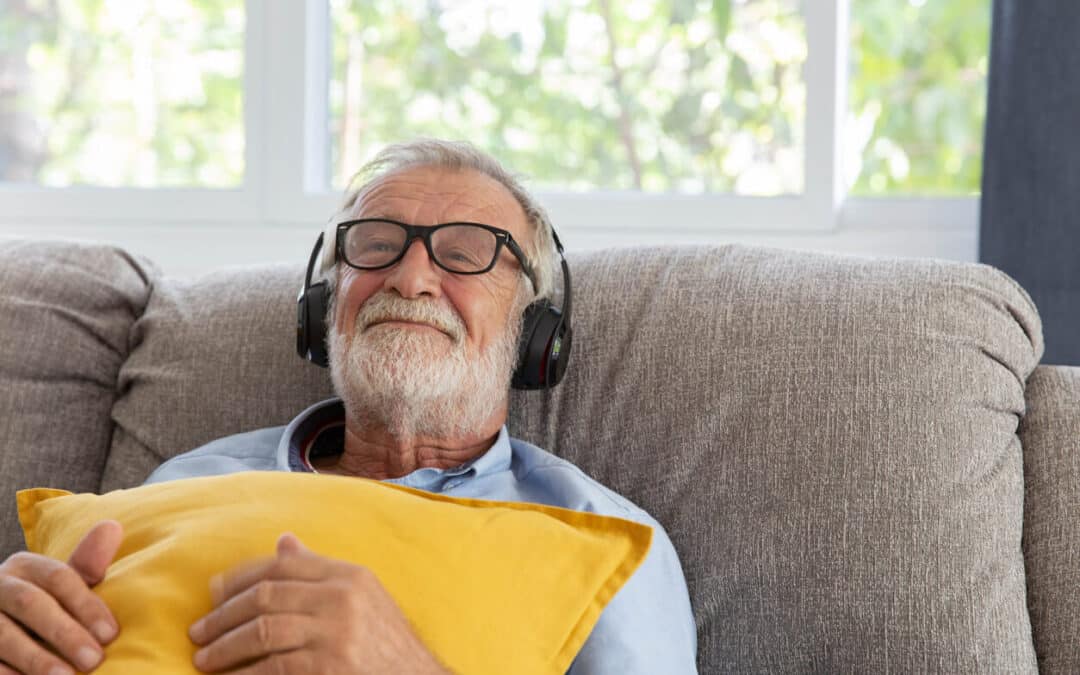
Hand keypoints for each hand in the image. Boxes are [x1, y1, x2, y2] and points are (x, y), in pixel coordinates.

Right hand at [0, 520, 121, 674]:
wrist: (1, 626)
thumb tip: (113, 526)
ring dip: (35, 658)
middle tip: (94, 660)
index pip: (59, 577)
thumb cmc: (44, 606)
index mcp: (25, 566)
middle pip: (31, 603)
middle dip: (64, 632)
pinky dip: (6, 673)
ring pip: (3, 634)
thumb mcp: (64, 585)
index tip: (111, 634)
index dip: (86, 605)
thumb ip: (87, 564)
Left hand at [188, 533, 449, 673]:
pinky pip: (272, 667)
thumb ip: (320, 570)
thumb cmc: (386, 644)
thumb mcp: (362, 598)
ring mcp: (336, 633)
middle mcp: (343, 598)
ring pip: (261, 631)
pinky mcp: (328, 668)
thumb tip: (282, 541)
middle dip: (224, 615)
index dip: (241, 576)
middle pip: (266, 595)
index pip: (283, 564)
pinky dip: (244, 674)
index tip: (213, 592)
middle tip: (198, 631)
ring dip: (225, 646)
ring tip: (205, 658)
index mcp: (349, 575)